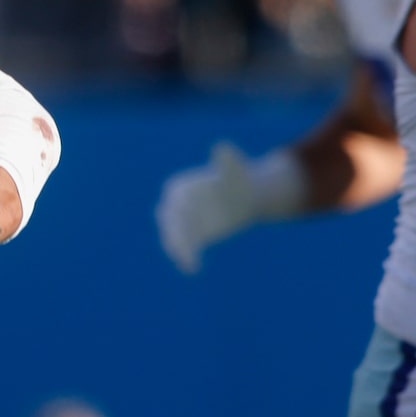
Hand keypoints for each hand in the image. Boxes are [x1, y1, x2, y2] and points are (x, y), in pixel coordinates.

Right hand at [156, 143, 263, 273]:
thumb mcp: (235, 168)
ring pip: (173, 237)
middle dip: (173, 230)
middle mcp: (177, 205)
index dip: (177, 207)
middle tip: (180, 243)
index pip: (174, 198)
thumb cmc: (239, 178)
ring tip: (187, 260)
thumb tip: (222, 148)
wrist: (246, 197)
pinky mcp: (192, 237)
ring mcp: (183, 222)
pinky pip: (185, 249)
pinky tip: (193, 268)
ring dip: (177, 249)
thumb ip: (227, 160)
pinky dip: (187, 258)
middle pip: (169, 219)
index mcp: (181, 186)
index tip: (182, 216)